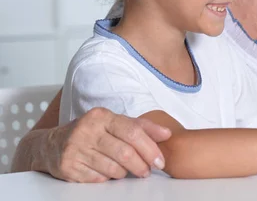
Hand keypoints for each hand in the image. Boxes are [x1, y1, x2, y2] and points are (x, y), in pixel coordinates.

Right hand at [43, 107, 170, 182]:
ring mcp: (75, 149)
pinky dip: (108, 178)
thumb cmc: (91, 132)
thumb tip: (166, 134)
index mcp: (101, 116)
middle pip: (124, 152)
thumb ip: (141, 126)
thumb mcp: (114, 123)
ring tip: (127, 170)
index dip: (150, 148)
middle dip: (141, 165)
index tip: (160, 160)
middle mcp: (86, 130)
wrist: (51, 144)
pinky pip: (98, 179)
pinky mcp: (67, 167)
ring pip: (112, 168)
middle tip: (147, 171)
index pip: (132, 131)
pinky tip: (108, 173)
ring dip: (125, 173)